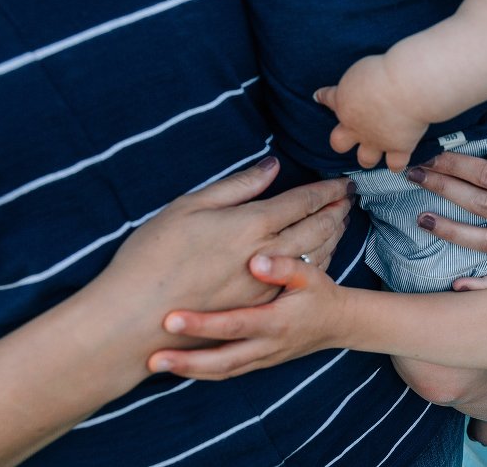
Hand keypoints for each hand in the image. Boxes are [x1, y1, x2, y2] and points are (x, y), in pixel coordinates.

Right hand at [106, 156, 352, 316]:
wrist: (136, 317)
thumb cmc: (154, 256)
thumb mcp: (189, 207)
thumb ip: (236, 187)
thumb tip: (271, 168)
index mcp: (250, 223)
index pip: (302, 201)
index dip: (326, 190)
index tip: (343, 182)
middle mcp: (267, 254)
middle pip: (317, 227)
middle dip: (337, 210)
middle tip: (350, 198)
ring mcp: (267, 284)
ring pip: (315, 254)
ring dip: (334, 234)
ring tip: (342, 221)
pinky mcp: (260, 306)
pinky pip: (302, 278)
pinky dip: (319, 260)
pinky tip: (322, 254)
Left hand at [147, 254, 348, 378]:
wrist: (338, 324)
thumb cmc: (320, 293)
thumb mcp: (310, 275)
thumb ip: (285, 268)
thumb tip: (256, 261)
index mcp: (277, 321)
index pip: (234, 325)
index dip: (203, 324)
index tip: (171, 319)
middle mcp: (268, 345)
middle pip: (222, 361)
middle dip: (187, 362)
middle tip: (152, 359)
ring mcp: (263, 357)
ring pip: (222, 372)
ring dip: (189, 371)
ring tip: (154, 364)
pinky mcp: (259, 362)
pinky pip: (227, 372)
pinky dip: (201, 372)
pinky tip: (177, 365)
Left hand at [315, 55, 429, 171]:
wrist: (407, 86)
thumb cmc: (387, 70)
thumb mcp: (364, 67)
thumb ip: (361, 81)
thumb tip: (366, 83)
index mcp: (344, 101)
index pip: (327, 98)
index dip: (323, 97)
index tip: (319, 96)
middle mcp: (355, 126)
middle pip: (338, 143)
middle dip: (342, 140)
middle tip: (351, 133)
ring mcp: (375, 140)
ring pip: (365, 159)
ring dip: (368, 156)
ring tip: (375, 151)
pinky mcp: (397, 148)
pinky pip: (395, 164)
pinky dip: (397, 164)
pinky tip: (399, 161)